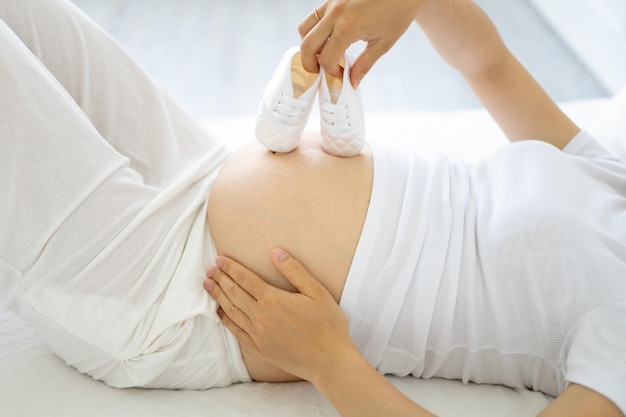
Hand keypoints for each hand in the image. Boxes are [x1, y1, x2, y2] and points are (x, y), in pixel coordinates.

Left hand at [204, 248, 357, 382]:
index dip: (231, 267)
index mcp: (273, 299)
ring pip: (231, 311)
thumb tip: (275, 252)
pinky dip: (226, 320)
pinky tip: (220, 312)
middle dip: (220, 279)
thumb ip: (294, 271)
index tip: (220, 259)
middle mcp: (260, 316)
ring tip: (208, 285)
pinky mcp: (260, 349)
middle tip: (210, 269)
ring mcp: (258, 335)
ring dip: (218, 296)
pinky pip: (236, 332)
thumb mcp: (316, 292)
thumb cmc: (327, 325)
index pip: (245, 279)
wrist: (329, 361)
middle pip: (234, 293)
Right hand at [298, 0, 426, 87]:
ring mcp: (331, 3)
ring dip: (309, 44)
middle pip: (307, 46)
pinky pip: (314, 16)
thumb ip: (364, 64)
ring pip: (304, 28)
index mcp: (347, 28)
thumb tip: (352, 82)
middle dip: (310, 64)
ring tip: (322, 53)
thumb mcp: (383, 43)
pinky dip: (315, 30)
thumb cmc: (398, 12)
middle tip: (320, 71)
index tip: (342, 75)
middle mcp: (335, 14)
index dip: (332, 72)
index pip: (326, 59)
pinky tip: (330, 37)